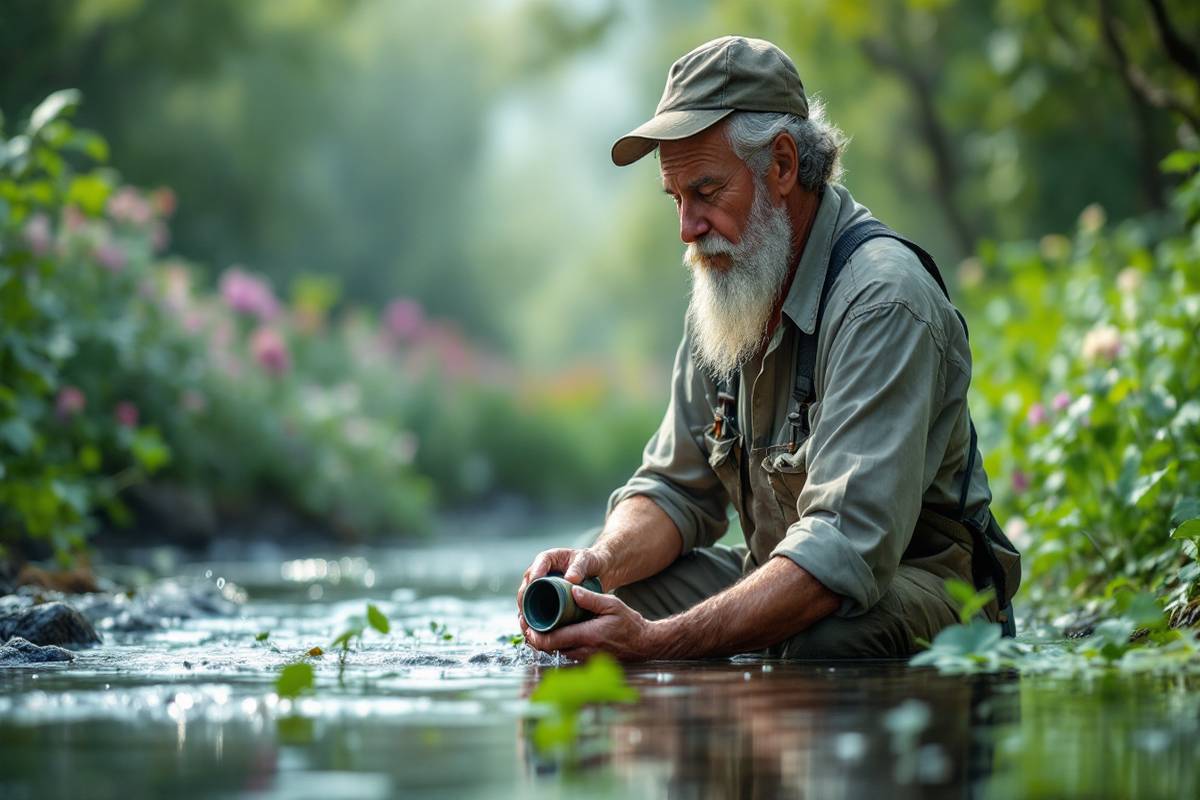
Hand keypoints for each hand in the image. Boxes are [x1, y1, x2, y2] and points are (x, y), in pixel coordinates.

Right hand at [516, 547, 606, 632]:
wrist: (597, 569)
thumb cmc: (590, 561)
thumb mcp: (586, 561)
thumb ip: (578, 568)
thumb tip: (571, 579)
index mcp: (547, 559)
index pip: (535, 569)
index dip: (532, 580)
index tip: (534, 589)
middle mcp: (540, 573)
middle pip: (526, 587)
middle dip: (524, 602)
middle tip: (526, 614)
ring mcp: (541, 587)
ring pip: (527, 600)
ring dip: (525, 614)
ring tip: (526, 626)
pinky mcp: (545, 599)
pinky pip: (534, 609)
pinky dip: (532, 619)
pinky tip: (532, 630)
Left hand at [523, 585, 660, 661]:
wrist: (644, 645)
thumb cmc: (629, 624)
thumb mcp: (613, 605)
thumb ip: (591, 598)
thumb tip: (571, 590)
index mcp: (587, 637)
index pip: (552, 641)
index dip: (534, 635)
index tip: (525, 623)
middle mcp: (583, 652)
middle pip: (549, 649)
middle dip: (534, 637)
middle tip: (525, 623)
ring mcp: (584, 659)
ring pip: (555, 652)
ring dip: (544, 641)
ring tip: (534, 624)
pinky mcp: (586, 661)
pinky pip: (565, 653)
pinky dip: (555, 644)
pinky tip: (551, 632)